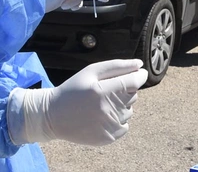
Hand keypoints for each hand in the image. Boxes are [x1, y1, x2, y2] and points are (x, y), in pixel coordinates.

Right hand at [8, 59, 147, 145]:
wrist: (52, 116)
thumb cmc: (73, 89)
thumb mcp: (91, 71)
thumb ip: (118, 66)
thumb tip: (140, 65)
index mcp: (102, 91)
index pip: (135, 82)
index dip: (139, 75)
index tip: (138, 73)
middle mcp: (107, 111)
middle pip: (133, 95)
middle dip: (125, 89)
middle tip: (107, 90)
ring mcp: (108, 126)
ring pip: (130, 110)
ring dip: (121, 105)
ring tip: (101, 104)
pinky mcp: (108, 138)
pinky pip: (125, 125)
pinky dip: (118, 119)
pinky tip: (101, 116)